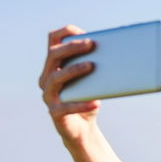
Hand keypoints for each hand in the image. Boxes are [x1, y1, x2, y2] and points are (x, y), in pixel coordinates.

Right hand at [38, 25, 98, 142]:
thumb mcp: (92, 81)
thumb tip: (114, 52)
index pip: (52, 42)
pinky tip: (95, 102)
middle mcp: (46, 79)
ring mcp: (48, 96)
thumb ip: (95, 66)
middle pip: (53, 56)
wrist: (83, 130)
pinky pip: (65, 107)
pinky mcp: (55, 114)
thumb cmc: (87, 100)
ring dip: (73, 69)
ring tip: (91, 66)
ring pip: (56, 78)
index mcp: (53, 67)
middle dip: (72, 47)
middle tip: (91, 44)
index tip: (81, 31)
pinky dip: (81, 104)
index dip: (64, 33)